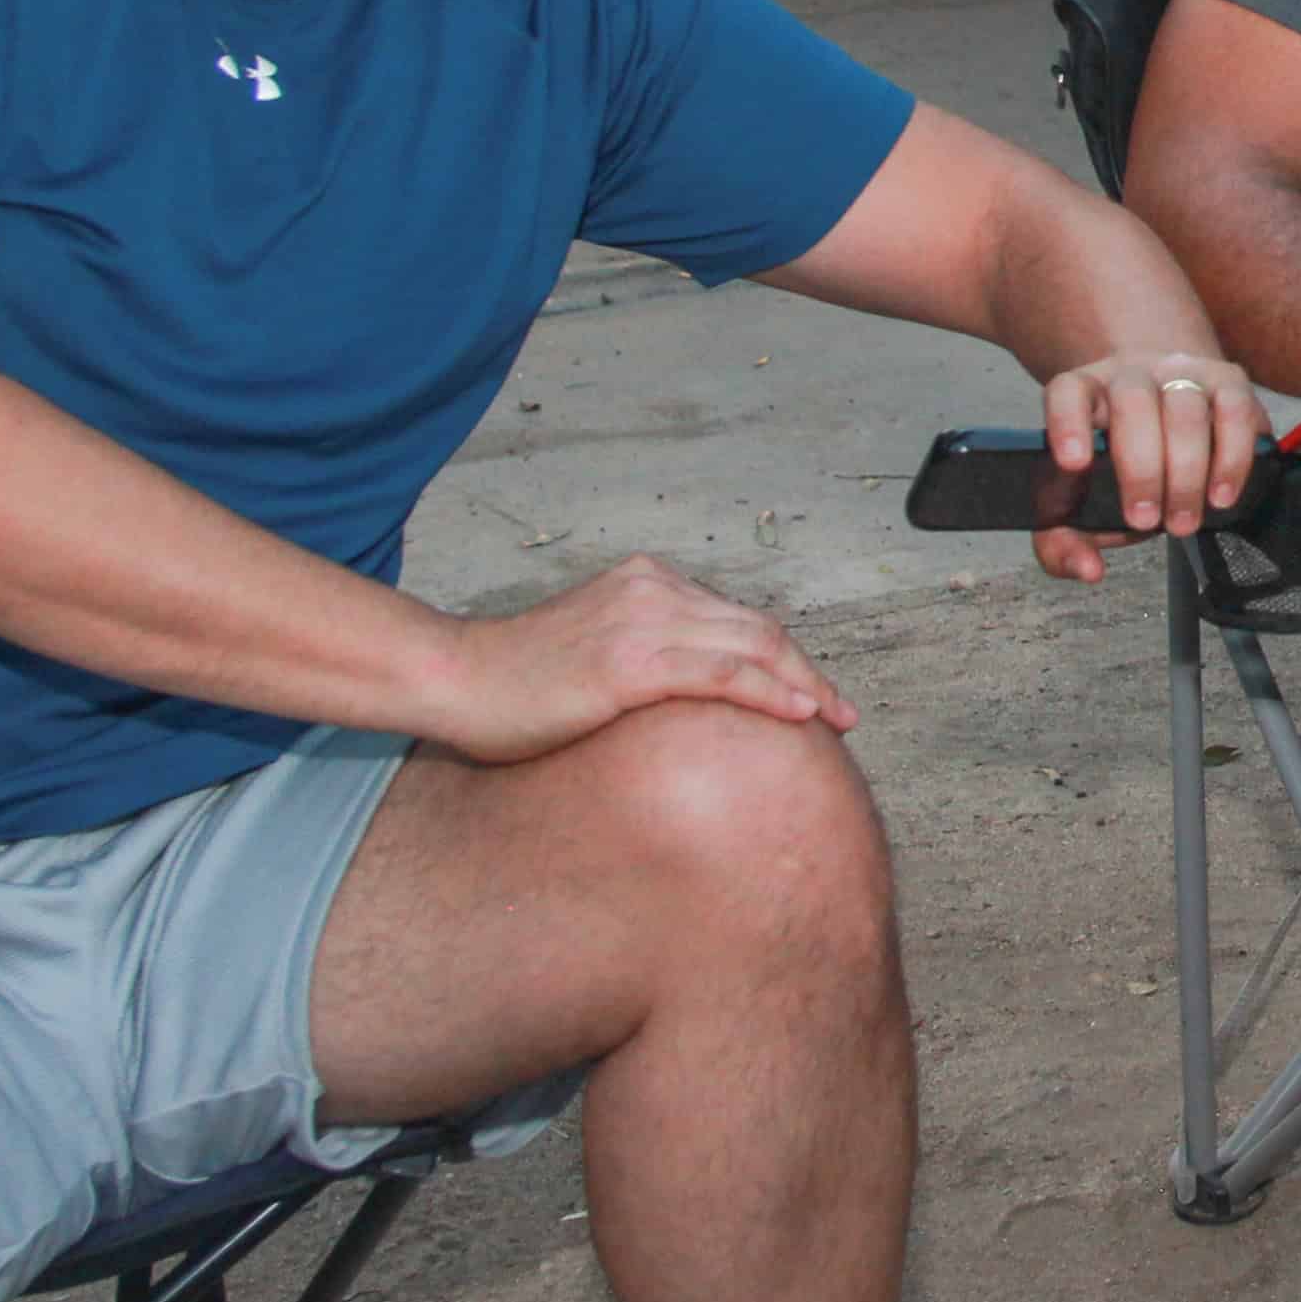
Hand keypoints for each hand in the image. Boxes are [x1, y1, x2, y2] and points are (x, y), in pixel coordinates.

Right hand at [425, 553, 857, 762]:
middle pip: (758, 629)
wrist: (457, 680)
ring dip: (804, 685)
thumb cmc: (516, 683)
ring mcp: (643, 622)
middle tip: (843, 713)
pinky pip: (722, 674)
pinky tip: (800, 714)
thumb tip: (692, 701)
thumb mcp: (593, 653)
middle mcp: (653, 590)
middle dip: (808, 671)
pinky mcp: (632, 663)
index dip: (783, 657)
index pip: (737, 619)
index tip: (813, 694)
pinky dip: (769, 692)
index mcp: (647, 582)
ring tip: (836, 720)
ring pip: (752, 647)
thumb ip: (645, 658)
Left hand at [1031, 347, 1264, 579]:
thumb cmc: (1123, 467)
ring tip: (1184, 521)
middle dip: (1142, 468)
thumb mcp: (1085, 506)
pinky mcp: (1228, 381)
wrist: (1170, 421)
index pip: (1067, 392)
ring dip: (1187, 471)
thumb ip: (1067, 543)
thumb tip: (1087, 570)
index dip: (1067, 423)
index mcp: (1085, 394)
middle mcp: (1131, 375)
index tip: (1074, 463)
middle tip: (1146, 521)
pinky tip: (1222, 494)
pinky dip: (1232, 458)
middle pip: (1133, 402)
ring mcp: (1182, 373)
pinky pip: (1235, 410)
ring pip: (1185, 407)